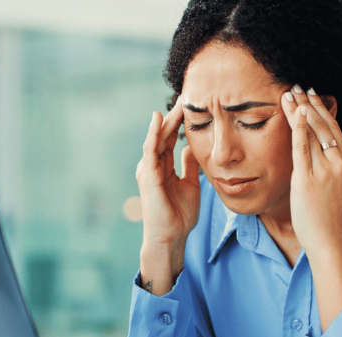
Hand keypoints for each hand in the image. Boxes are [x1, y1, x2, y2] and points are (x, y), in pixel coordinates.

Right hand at [136, 95, 200, 294]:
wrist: (172, 237)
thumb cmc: (179, 215)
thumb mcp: (190, 184)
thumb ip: (189, 166)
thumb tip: (193, 149)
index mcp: (162, 168)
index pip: (169, 139)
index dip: (178, 123)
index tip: (190, 106)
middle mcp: (152, 166)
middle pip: (162, 135)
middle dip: (173, 116)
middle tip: (184, 96)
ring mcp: (148, 170)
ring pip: (156, 138)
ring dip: (165, 120)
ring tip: (176, 103)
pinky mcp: (148, 176)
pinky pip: (150, 150)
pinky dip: (154, 133)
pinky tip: (159, 119)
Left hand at [279, 85, 341, 253]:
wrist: (328, 239)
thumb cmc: (326, 215)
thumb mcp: (334, 185)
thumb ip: (327, 165)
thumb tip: (314, 148)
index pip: (333, 128)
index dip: (321, 109)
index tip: (311, 95)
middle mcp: (338, 162)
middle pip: (323, 125)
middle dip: (309, 103)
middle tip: (297, 86)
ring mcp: (324, 170)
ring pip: (312, 132)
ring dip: (300, 109)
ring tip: (289, 93)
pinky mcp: (308, 178)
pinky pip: (302, 147)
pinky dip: (298, 127)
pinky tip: (294, 112)